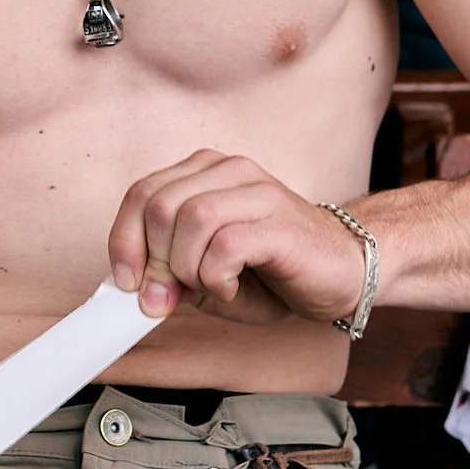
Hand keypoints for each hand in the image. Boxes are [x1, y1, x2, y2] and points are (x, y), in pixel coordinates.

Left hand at [109, 150, 368, 326]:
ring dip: (185, 267)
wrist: (345, 270)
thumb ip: (171, 274)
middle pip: (159, 204)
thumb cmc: (276, 270)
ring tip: (207, 286)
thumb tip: (138, 288)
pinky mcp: (279, 222)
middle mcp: (230, 171)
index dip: (124, 240)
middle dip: (152, 261)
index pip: (142, 193)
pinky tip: (231, 285)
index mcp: (206, 173)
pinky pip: (225, 245)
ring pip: (190, 218)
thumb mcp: (208, 274)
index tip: (127, 281)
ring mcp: (257, 192)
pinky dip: (216, 276)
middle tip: (165, 297)